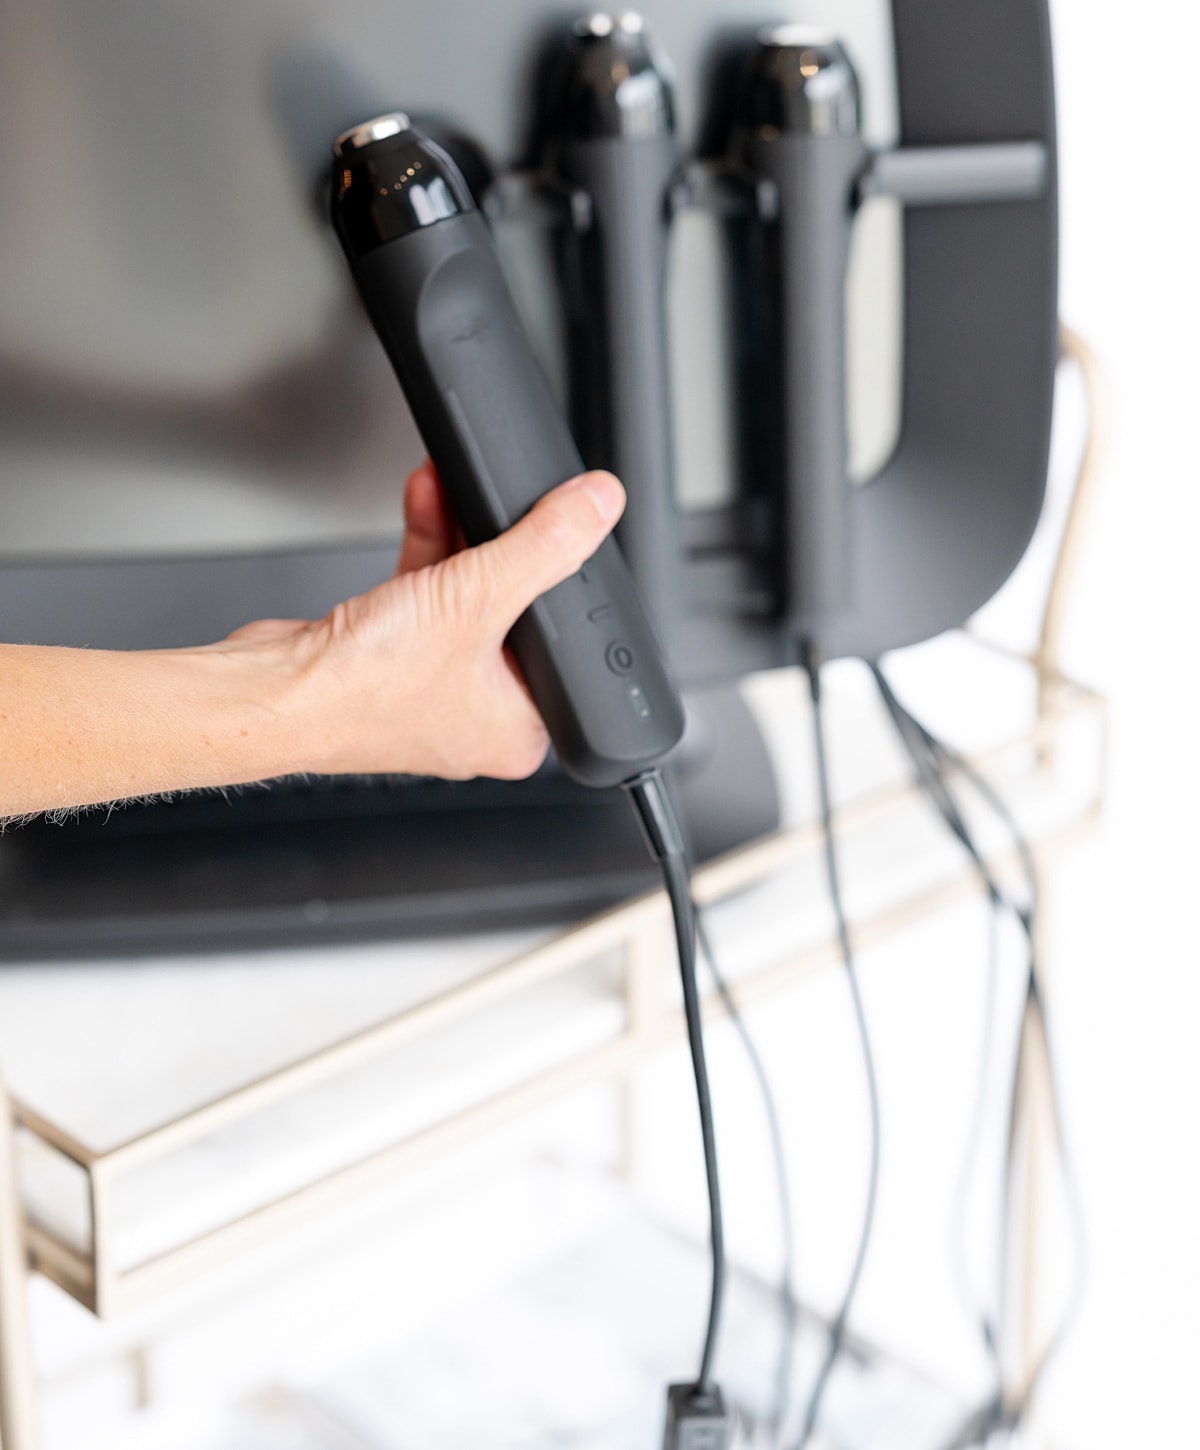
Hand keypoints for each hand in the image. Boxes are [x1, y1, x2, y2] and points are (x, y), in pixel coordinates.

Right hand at [225, 462, 625, 780]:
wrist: (271, 694)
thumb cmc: (362, 690)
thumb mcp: (477, 598)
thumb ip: (544, 546)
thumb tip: (597, 507)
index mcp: (521, 732)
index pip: (569, 649)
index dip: (566, 585)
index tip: (564, 534)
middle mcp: (478, 717)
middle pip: (515, 612)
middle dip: (502, 547)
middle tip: (507, 506)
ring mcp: (430, 686)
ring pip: (467, 596)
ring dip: (459, 536)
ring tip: (454, 489)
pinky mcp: (390, 656)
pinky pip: (426, 593)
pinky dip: (428, 548)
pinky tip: (425, 502)